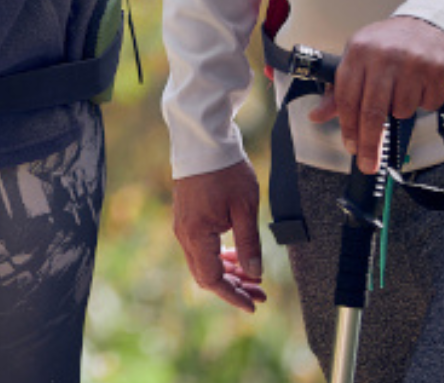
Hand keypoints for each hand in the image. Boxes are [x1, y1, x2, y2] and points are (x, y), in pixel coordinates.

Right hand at [172, 161, 266, 312]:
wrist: (203, 139)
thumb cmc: (226, 170)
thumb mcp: (244, 207)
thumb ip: (249, 244)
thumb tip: (255, 273)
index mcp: (197, 235)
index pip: (213, 280)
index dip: (234, 295)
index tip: (254, 304)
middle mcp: (184, 234)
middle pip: (206, 275)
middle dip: (234, 286)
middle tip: (260, 292)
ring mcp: (183, 225)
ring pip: (203, 262)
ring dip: (228, 272)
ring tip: (253, 275)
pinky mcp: (186, 216)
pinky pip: (200, 247)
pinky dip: (219, 256)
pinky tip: (236, 254)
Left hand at [309, 16, 443, 173]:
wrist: (433, 23)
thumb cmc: (393, 43)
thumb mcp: (360, 58)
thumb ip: (339, 89)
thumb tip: (316, 115)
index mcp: (359, 50)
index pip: (347, 97)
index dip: (348, 127)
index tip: (351, 146)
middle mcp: (383, 55)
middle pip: (372, 112)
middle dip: (370, 144)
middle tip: (368, 163)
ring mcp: (411, 62)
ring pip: (401, 111)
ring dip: (402, 110)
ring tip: (405, 88)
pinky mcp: (436, 70)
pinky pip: (427, 105)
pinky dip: (425, 102)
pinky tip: (422, 84)